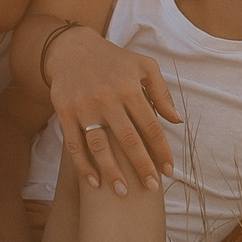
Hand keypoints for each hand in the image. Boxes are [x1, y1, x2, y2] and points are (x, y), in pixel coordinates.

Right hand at [42, 26, 181, 194]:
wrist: (72, 49)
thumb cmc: (114, 60)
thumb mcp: (143, 66)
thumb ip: (161, 93)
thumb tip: (177, 121)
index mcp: (130, 88)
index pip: (151, 126)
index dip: (162, 151)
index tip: (170, 171)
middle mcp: (107, 99)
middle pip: (128, 140)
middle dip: (142, 167)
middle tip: (152, 188)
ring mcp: (84, 108)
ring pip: (100, 147)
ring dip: (112, 172)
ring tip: (123, 193)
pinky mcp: (64, 114)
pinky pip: (74, 145)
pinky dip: (83, 166)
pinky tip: (94, 183)